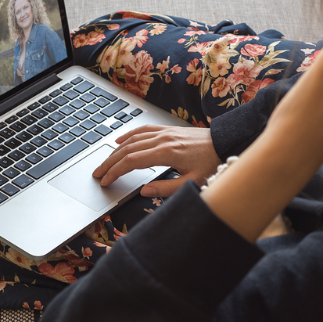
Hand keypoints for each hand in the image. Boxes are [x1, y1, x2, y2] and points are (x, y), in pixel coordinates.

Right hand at [92, 125, 220, 196]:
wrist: (226, 142)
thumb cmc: (212, 163)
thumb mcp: (192, 182)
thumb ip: (166, 189)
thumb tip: (144, 191)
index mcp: (166, 153)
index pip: (131, 162)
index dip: (115, 172)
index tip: (105, 181)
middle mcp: (162, 140)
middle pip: (127, 150)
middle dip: (109, 162)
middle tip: (97, 173)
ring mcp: (164, 133)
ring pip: (132, 139)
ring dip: (115, 150)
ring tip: (104, 162)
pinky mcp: (167, 130)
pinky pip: (142, 130)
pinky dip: (128, 135)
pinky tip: (120, 141)